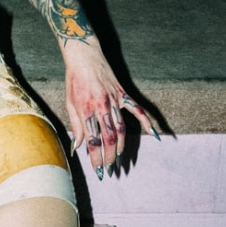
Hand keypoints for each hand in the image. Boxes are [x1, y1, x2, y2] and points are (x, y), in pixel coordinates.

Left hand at [61, 37, 155, 179]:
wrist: (84, 55)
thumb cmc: (74, 79)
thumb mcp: (70, 103)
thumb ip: (76, 126)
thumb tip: (79, 147)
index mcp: (86, 109)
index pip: (93, 140)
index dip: (96, 158)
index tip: (97, 170)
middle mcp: (102, 106)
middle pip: (109, 138)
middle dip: (110, 157)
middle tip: (110, 171)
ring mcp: (115, 100)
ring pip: (122, 129)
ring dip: (122, 147)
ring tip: (121, 160)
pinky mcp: (123, 94)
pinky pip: (138, 110)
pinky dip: (147, 122)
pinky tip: (156, 135)